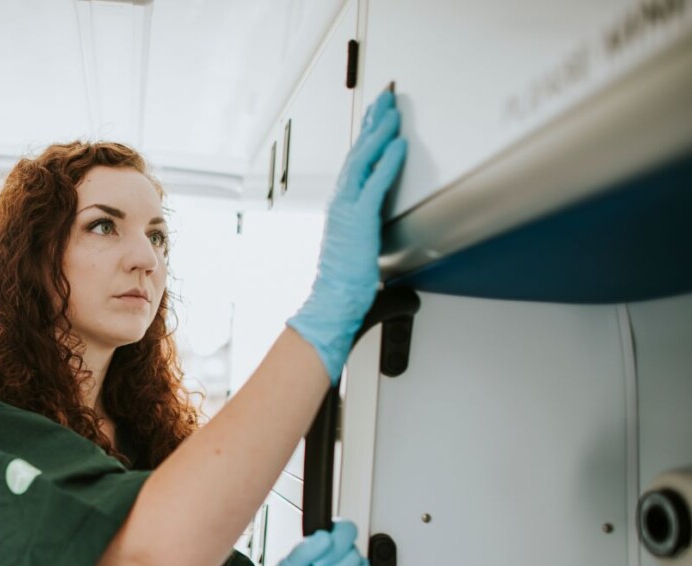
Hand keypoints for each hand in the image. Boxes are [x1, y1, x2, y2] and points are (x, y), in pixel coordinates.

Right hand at [287, 89, 407, 382]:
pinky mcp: (358, 218)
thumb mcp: (362, 254)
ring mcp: (346, 208)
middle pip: (358, 151)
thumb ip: (377, 242)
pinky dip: (388, 161)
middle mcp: (340, 201)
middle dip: (373, 122)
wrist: (332, 302)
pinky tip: (399, 144)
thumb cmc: (343, 284)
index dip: (368, 136)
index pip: (355, 162)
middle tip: (387, 98)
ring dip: (380, 133)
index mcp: (341, 206)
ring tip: (393, 111)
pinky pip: (376, 182)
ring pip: (364, 159)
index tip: (378, 116)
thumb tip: (396, 250)